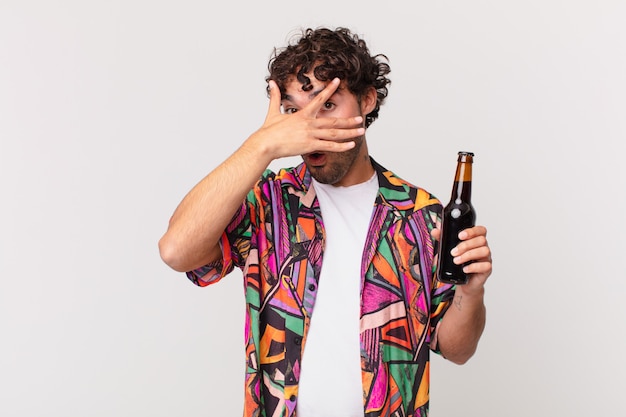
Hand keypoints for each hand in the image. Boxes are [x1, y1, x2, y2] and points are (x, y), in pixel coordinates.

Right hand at [248, 78, 364, 159]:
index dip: (329, 89)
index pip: (319, 99)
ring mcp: (311, 135)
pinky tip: (351, 145)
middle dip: (348, 120)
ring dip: (349, 132)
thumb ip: (275, 97)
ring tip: (361, 131)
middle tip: (360, 118)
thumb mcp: (272, 112)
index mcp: (303, 115)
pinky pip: (329, 146)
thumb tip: (271, 82)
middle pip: (333, 121)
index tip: (338, 81)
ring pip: (335, 133)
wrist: (265, 144)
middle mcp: (309, 123)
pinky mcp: (310, 145)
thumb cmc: (268, 131)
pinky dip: (341, 146)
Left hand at [432, 225, 491, 292]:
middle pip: (482, 240)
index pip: (480, 230)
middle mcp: (483, 247)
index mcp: (475, 240)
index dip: (472, 231)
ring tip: (456, 261)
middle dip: (466, 245)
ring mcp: (486, 258)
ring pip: (485, 251)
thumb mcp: (447, 250)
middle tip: (453, 252)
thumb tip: (435, 231)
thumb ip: (442, 239)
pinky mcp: (487, 269)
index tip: (460, 235)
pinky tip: (465, 269)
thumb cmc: (457, 263)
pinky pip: (486, 266)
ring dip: (469, 255)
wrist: (462, 282)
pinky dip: (474, 267)